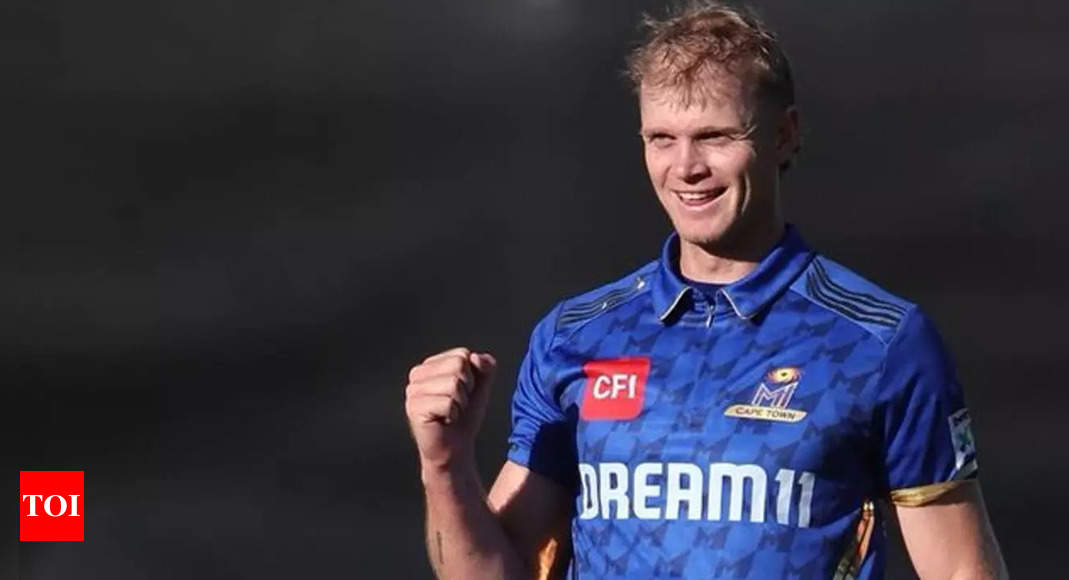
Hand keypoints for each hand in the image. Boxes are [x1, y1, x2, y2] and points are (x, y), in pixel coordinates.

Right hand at [405, 347, 497, 472]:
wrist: (456, 448)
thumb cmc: (465, 417)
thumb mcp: (480, 386)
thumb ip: (485, 366)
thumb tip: (476, 357)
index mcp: (430, 365)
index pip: (462, 354)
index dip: (472, 376)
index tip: (462, 392)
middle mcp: (417, 374)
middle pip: (458, 365)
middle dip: (467, 388)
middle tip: (456, 404)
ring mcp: (413, 391)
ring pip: (454, 383)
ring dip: (460, 403)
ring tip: (450, 413)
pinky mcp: (414, 408)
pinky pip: (448, 402)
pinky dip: (453, 414)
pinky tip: (444, 421)